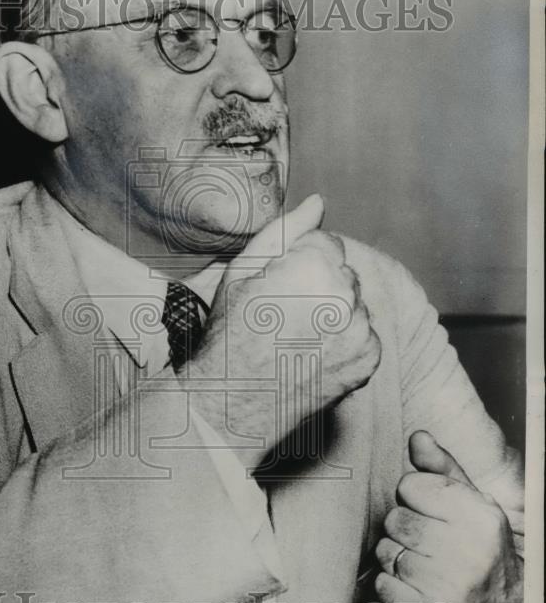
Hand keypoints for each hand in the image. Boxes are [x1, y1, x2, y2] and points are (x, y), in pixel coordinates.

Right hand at [188, 194, 380, 464]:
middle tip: (284, 315)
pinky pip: (366, 334)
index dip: (298, 263)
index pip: (326, 243)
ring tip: (297, 337)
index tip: (277, 290)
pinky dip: (346, 342)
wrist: (235, 400)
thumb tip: (319, 202)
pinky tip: (313, 354)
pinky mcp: (370, 359)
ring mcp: (362, 329)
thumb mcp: (245, 270)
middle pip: (344, 272)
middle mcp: (346, 293)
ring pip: (356, 304)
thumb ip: (286, 230)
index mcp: (316, 263)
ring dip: (335, 313)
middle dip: (321, 285)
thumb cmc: (232, 332)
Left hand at [375, 430, 522, 602]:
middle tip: (427, 542)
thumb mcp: (475, 505)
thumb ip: (444, 470)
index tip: (431, 511)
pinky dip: (392, 585)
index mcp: (479, 518)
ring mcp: (445, 587)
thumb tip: (417, 437)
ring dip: (397, 557)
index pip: (411, 486)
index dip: (415, 497)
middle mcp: (465, 552)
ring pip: (385, 551)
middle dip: (404, 528)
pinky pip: (382, 584)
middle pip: (395, 519)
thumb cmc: (483, 550)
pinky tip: (416, 587)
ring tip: (424, 565)